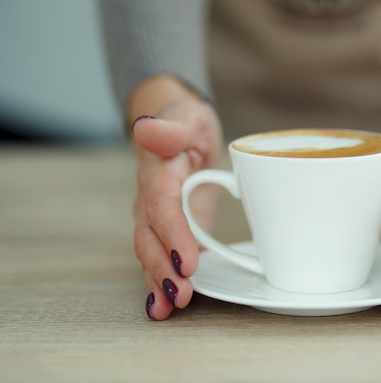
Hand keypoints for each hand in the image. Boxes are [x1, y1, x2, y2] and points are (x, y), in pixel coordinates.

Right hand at [129, 77, 222, 319]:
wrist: (177, 128)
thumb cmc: (186, 122)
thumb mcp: (186, 116)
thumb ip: (170, 126)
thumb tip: (146, 128)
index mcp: (159, 172)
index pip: (162, 206)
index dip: (174, 234)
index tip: (189, 261)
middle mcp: (151, 199)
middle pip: (150, 237)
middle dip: (163, 268)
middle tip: (181, 296)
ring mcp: (155, 217)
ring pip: (150, 252)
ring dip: (158, 281)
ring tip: (167, 309)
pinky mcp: (167, 229)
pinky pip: (158, 256)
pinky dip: (159, 281)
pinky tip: (164, 306)